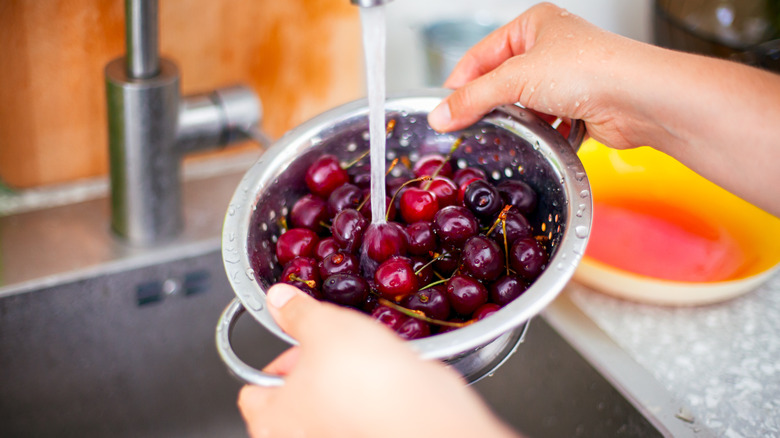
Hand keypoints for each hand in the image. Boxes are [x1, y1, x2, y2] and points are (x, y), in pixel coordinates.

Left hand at [238, 283, 519, 437]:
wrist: (421, 415)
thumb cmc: (362, 380)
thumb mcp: (323, 327)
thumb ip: (296, 312)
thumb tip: (279, 299)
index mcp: (271, 421)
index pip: (252, 391)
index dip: (275, 360)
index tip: (296, 342)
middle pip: (293, 396)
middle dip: (312, 367)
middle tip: (333, 344)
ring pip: (330, 403)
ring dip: (343, 380)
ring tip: (362, 355)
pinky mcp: (366, 436)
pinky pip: (360, 411)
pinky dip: (368, 394)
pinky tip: (383, 374)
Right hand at [428, 2, 779, 216]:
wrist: (639, 98)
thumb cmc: (589, 69)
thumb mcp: (516, 78)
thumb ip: (473, 98)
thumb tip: (440, 115)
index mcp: (533, 24)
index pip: (481, 54)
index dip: (459, 82)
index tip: (443, 110)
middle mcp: (550, 47)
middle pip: (501, 81)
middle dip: (490, 105)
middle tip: (467, 127)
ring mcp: (566, 77)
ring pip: (524, 104)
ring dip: (518, 121)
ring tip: (509, 135)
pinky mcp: (579, 106)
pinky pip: (547, 122)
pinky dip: (541, 133)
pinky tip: (540, 139)